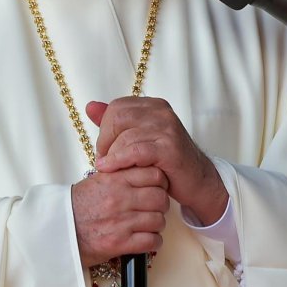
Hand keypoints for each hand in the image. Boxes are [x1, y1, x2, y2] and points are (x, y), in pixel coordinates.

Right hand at [71, 165, 169, 267]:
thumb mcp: (97, 181)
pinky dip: (153, 242)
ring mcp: (121, 222)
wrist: (58, 230)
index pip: (154, 175)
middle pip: (160, 198)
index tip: (156, 188)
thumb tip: (141, 169)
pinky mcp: (120, 243)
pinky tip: (145, 239)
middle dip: (161, 204)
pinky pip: (151, 241)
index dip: (160, 182)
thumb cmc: (76, 206)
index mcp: (115, 180)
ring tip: (148, 225)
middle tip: (154, 208)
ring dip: (156, 224)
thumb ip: (120, 174)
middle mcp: (120, 199)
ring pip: (158, 220)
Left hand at [88, 98, 228, 225]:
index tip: (104, 149)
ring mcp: (167, 128)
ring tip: (110, 169)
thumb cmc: (165, 161)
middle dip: (105, 141)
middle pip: (118, 117)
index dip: (105, 129)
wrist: (196, 180)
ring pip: (125, 136)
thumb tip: (90, 106)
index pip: (117, 107)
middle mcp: (161, 111)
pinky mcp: (169, 148)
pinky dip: (119, 161)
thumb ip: (115, 122)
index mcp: (153, 105)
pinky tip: (112, 170)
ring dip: (112, 156)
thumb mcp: (139, 138)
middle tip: (105, 159)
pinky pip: (135, 151)